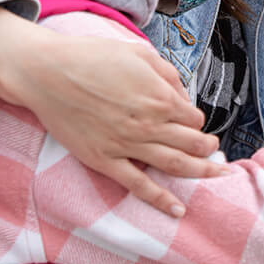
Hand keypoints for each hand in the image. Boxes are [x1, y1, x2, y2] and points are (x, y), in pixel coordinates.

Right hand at [0, 7, 225, 217]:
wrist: (46, 73)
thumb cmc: (92, 57)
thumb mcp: (140, 53)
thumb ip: (168, 75)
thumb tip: (183, 96)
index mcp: (160, 98)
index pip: (193, 118)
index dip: (195, 120)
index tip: (191, 121)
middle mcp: (149, 125)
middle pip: (192, 144)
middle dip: (208, 149)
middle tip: (215, 151)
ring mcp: (127, 145)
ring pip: (174, 165)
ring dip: (200, 172)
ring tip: (216, 175)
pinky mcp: (104, 160)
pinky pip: (138, 185)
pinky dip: (160, 199)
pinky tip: (178, 210)